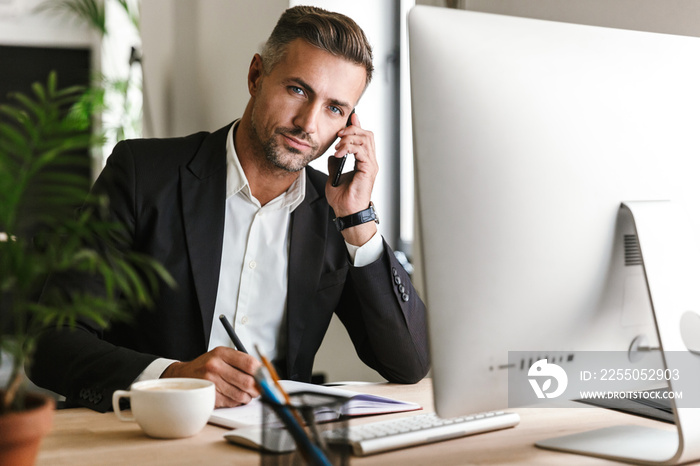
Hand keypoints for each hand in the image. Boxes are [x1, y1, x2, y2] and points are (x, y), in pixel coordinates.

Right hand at [161, 347, 260, 407]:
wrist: (182, 376)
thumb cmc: (207, 366)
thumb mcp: (221, 356)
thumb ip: (241, 361)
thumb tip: (263, 373)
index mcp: (221, 353)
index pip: (249, 363)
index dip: (261, 372)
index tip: (264, 376)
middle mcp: (215, 366)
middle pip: (247, 381)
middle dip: (257, 388)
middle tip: (258, 388)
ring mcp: (211, 382)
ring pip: (241, 395)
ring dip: (248, 396)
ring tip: (245, 393)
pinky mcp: (209, 396)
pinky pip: (232, 403)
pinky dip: (237, 402)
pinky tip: (233, 396)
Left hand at [326, 112, 377, 245]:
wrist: (346, 212)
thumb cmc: (343, 200)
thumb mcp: (334, 176)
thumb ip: (335, 163)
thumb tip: (333, 154)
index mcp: (364, 162)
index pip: (364, 137)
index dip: (357, 126)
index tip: (348, 119)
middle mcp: (370, 162)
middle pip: (367, 134)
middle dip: (352, 130)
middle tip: (338, 135)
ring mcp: (371, 165)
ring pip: (365, 139)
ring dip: (349, 138)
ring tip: (337, 146)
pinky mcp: (368, 170)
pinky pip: (362, 150)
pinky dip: (349, 147)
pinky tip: (339, 152)